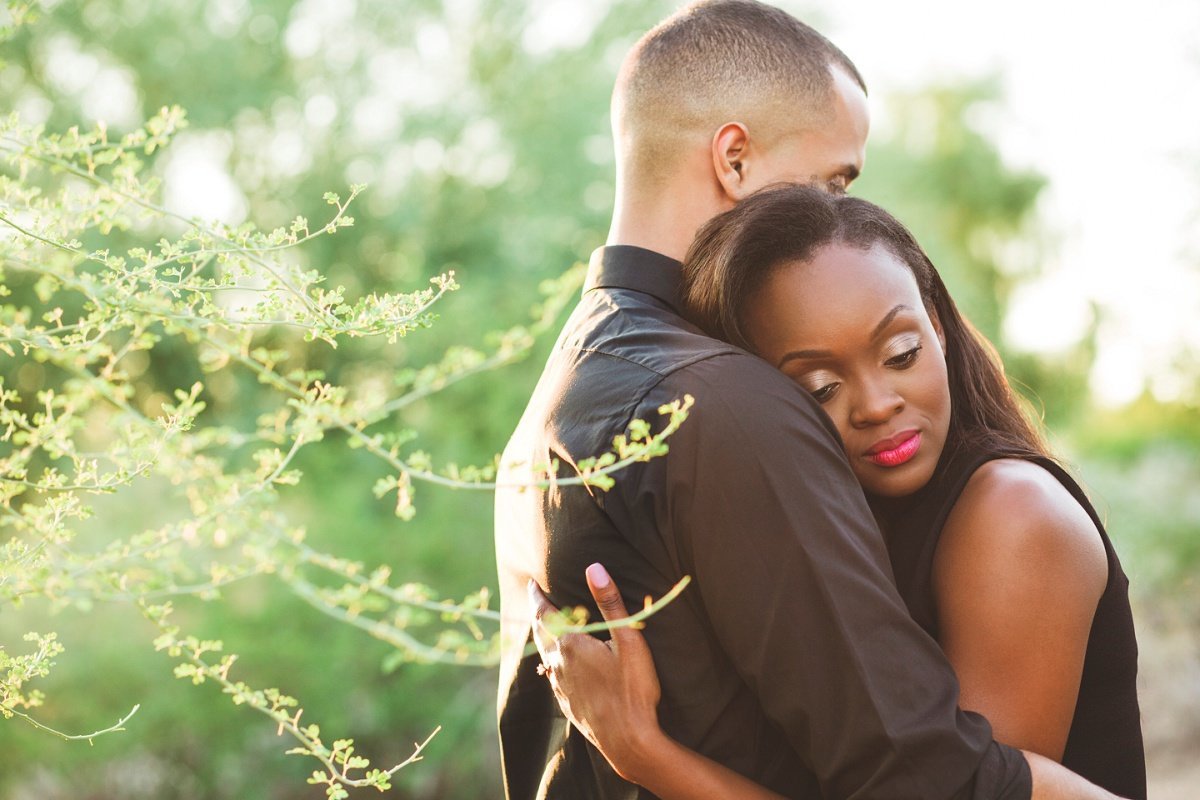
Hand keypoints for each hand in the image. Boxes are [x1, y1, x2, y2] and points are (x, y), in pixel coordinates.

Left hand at [528, 563, 665, 784]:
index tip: (531, 584)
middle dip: (537, 614)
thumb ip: (611, 603)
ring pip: (544, 656)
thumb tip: (593, 568)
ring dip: (543, 638)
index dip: (536, 597)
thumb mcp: (628, 640)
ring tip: (546, 628)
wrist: (628, 741)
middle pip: (540, 633)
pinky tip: (557, 666)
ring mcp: (561, 687)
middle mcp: (559, 664)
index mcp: (570, 645)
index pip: (544, 613)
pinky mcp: (567, 704)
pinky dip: (551, 662)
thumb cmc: (632, 689)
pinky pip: (552, 677)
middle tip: (535, 600)